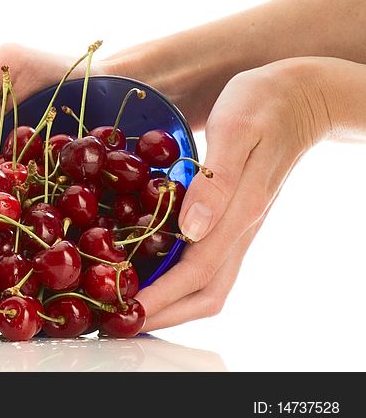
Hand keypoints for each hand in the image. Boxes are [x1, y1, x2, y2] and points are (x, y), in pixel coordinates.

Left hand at [138, 57, 339, 330]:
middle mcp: (239, 230)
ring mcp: (238, 228)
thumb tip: (191, 230)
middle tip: (118, 320)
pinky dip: (175, 278)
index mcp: (239, 213)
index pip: (196, 273)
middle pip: (205, 294)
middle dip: (163, 313)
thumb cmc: (262, 105)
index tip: (126, 312)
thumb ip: (215, 182)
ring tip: (126, 305)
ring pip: (207, 284)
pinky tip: (147, 270)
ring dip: (169, 302)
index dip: (160, 297)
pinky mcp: (232, 219)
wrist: (299, 97)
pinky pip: (205, 263)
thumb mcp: (235, 131)